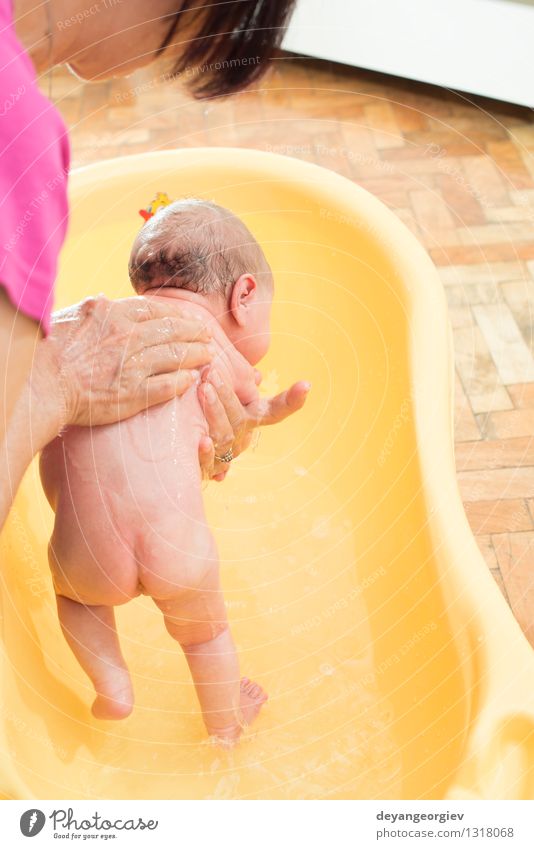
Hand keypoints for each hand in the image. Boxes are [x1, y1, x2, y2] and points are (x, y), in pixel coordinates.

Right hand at [32, 295, 212, 429]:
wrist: (42, 385)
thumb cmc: (50, 351)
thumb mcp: (72, 317)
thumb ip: (94, 309)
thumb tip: (103, 299)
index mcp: (113, 314)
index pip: (155, 310)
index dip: (176, 314)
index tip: (188, 318)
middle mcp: (127, 337)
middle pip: (172, 331)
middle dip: (194, 333)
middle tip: (208, 335)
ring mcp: (132, 365)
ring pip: (175, 356)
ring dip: (196, 355)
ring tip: (209, 356)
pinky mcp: (133, 393)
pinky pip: (167, 385)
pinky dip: (182, 381)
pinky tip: (192, 380)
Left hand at [198, 370, 310, 479]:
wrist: (174, 439)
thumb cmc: (197, 403)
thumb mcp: (217, 384)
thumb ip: (235, 377)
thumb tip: (256, 375)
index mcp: (250, 417)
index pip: (276, 410)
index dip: (291, 399)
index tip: (305, 385)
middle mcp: (241, 436)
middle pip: (241, 418)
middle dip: (226, 394)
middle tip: (212, 372)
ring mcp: (224, 453)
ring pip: (225, 436)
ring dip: (214, 412)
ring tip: (203, 391)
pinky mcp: (205, 468)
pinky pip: (208, 463)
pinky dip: (206, 453)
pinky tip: (202, 441)